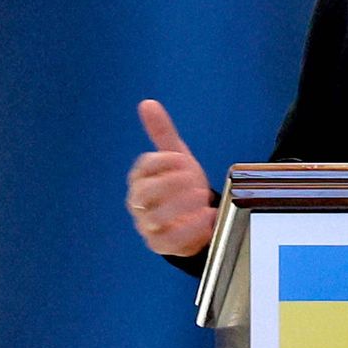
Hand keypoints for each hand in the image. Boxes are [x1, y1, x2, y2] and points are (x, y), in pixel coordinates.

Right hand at [126, 99, 216, 256]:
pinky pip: (170, 240)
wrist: (194, 219)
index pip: (144, 167)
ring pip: (155, 218)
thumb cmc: (180, 185)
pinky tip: (208, 217)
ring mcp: (147, 225)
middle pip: (144, 194)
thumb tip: (147, 103)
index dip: (163, 162)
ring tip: (201, 197)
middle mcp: (139, 203)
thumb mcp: (176, 158)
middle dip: (171, 184)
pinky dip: (190, 229)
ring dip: (180, 206)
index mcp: (140, 178)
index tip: (183, 159)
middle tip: (194, 179)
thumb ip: (162, 133)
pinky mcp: (160, 244)